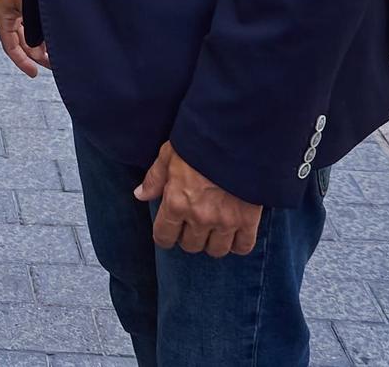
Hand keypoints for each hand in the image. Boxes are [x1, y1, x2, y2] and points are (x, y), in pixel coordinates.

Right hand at [0, 0, 50, 76]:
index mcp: (2, 15)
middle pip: (21, 42)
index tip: (34, 74)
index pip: (11, 47)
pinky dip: (43, 31)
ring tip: (59, 53)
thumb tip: (45, 50)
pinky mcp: (24, 0)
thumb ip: (36, 30)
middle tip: (55, 66)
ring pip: (29, 33)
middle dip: (37, 55)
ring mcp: (16, 6)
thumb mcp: (31, 8)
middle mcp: (8, 12)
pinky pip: (33, 22)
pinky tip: (56, 37)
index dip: (22, 63)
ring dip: (42, 43)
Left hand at [136, 143, 262, 257]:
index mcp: (176, 203)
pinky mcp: (248, 220)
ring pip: (216, 251)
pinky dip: (238, 245)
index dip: (165, 237)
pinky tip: (234, 234)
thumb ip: (154, 179)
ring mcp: (225, 221)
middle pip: (191, 246)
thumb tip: (140, 195)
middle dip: (189, 238)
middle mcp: (199, 217)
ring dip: (213, 243)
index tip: (168, 234)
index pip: (164, 237)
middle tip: (192, 226)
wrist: (234, 138)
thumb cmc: (199, 144)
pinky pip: (243, 247)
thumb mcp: (168, 155)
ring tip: (213, 230)